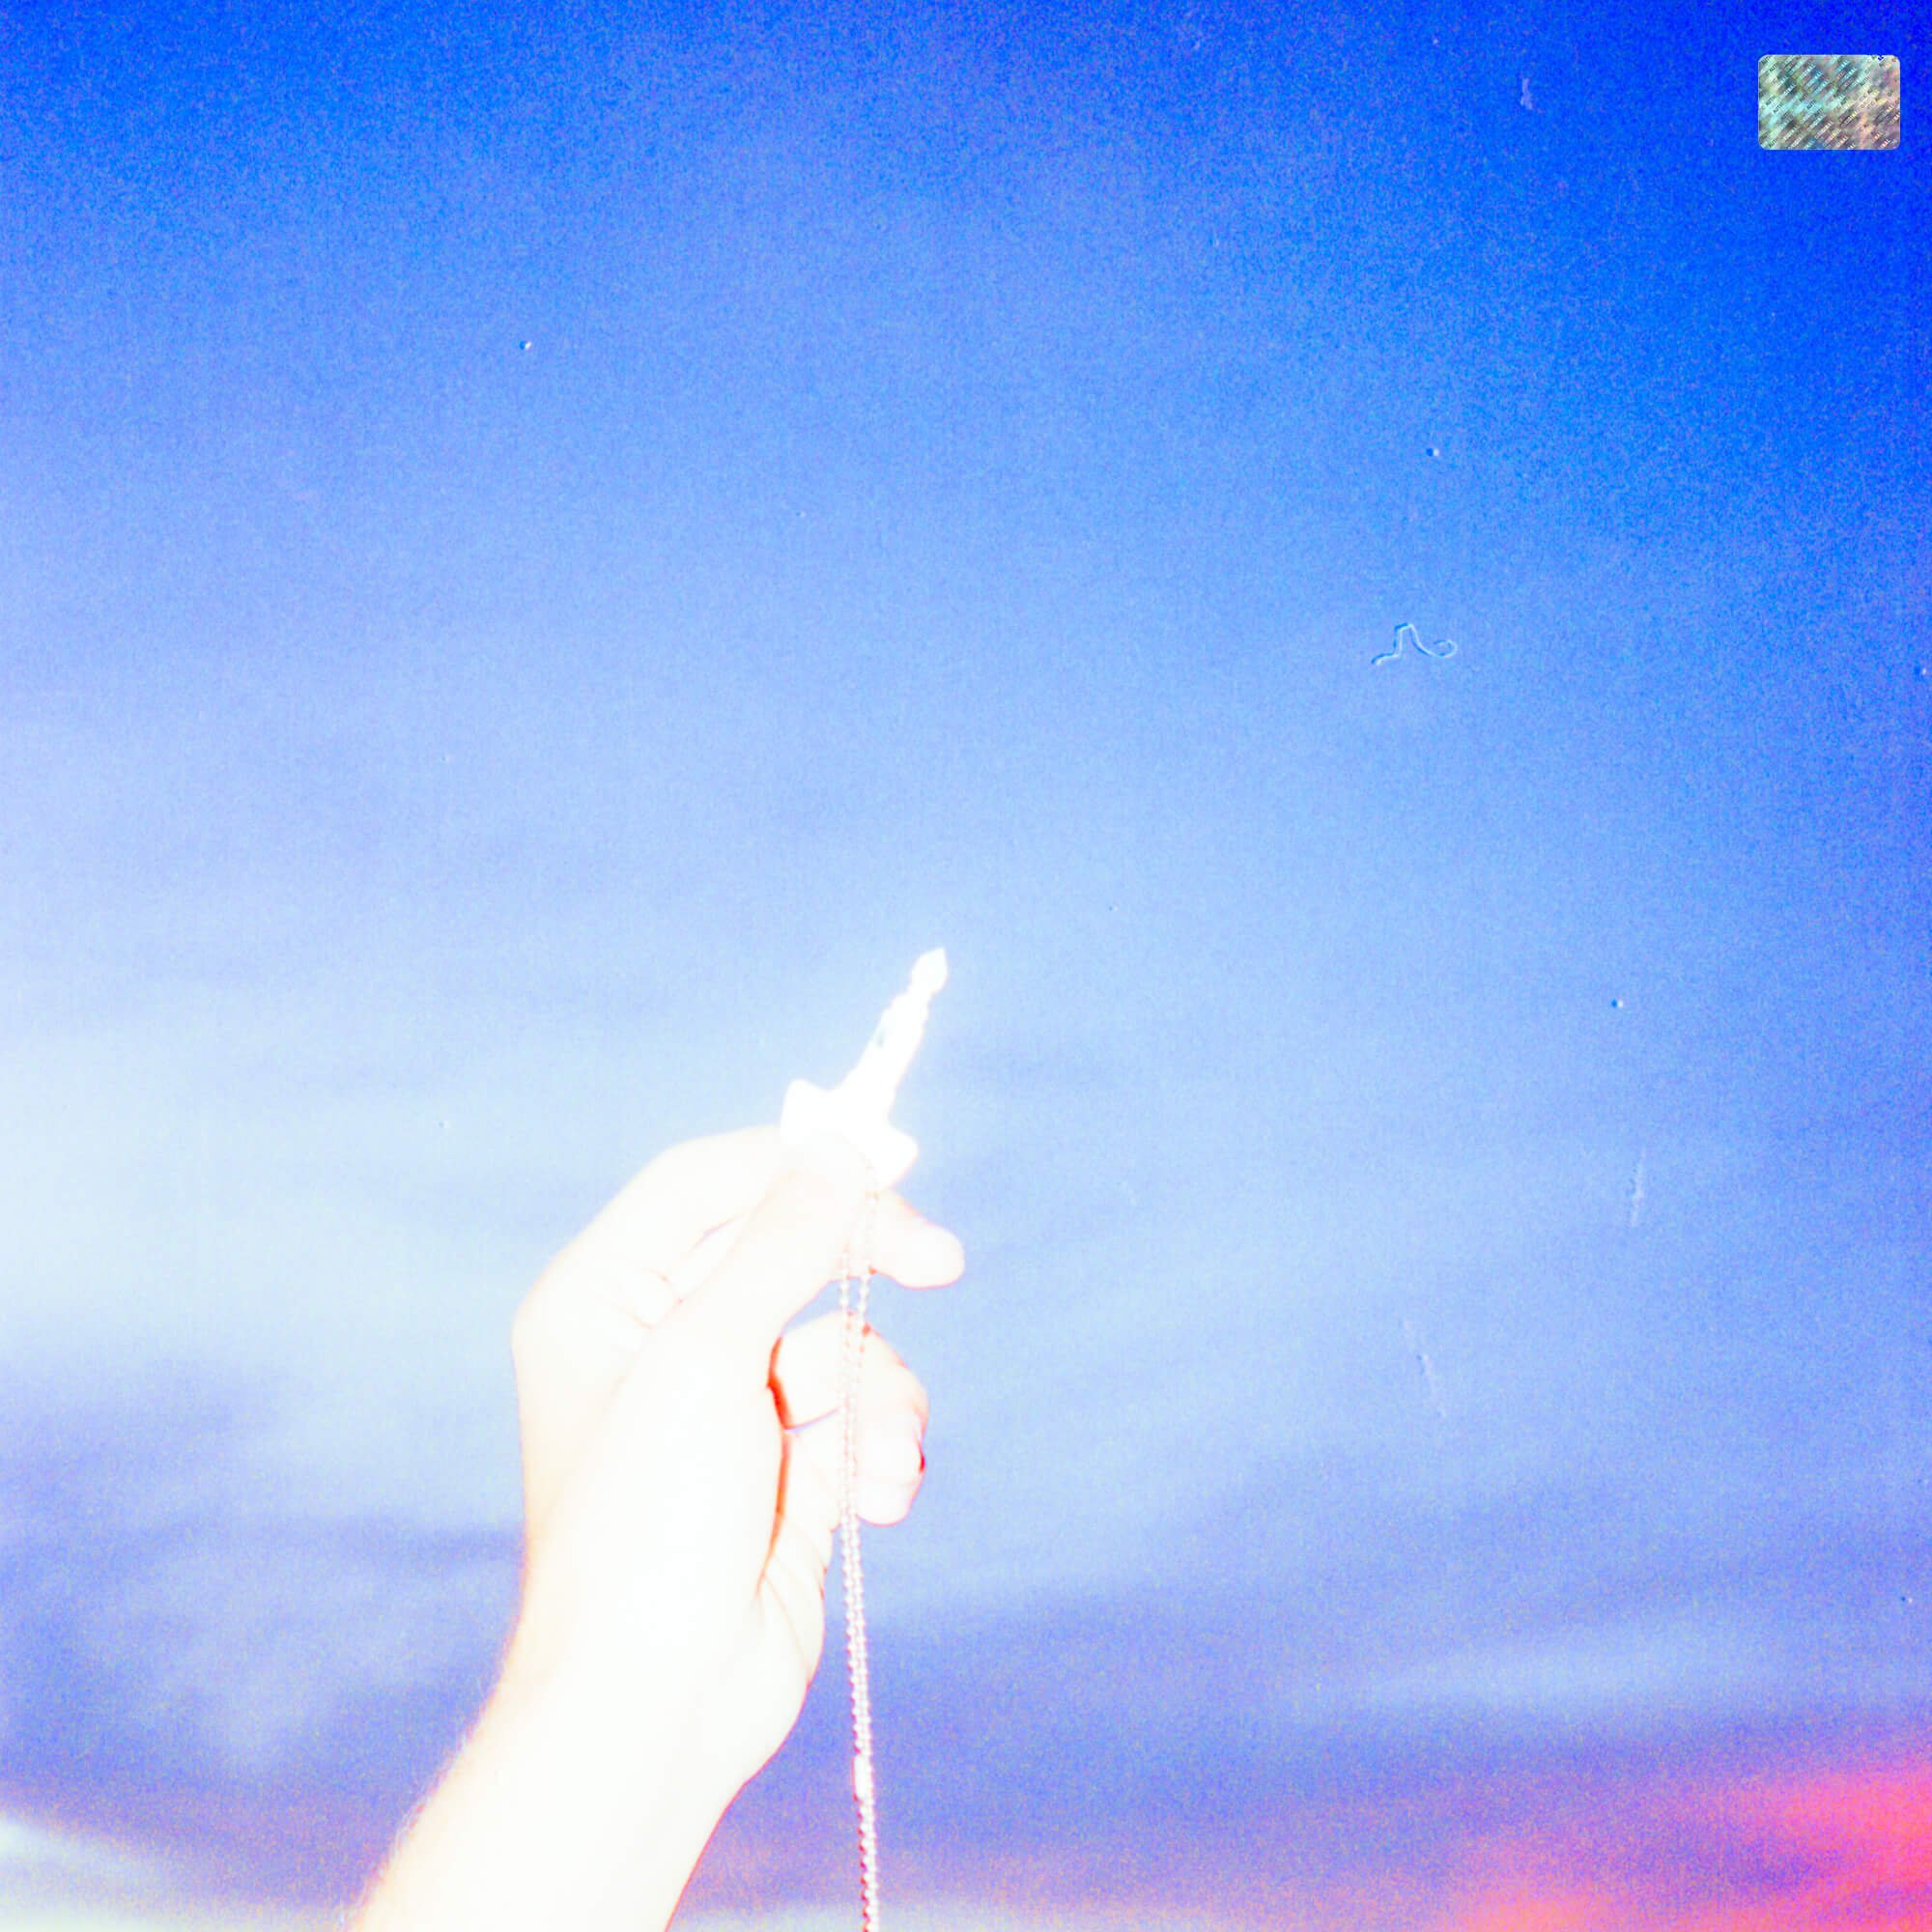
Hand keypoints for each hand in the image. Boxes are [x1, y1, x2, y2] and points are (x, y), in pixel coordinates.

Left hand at [503, 1124, 964, 1804]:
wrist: (660, 1705)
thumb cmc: (647, 1528)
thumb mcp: (706, 1360)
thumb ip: (779, 1244)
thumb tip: (840, 1148)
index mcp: (604, 1300)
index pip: (705, 1184)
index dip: (795, 1161)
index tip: (889, 1161)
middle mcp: (659, 1341)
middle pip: (784, 1248)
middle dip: (862, 1265)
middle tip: (940, 1262)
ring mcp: (725, 1407)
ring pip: (839, 1338)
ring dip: (877, 1394)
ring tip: (875, 1462)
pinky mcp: (784, 1469)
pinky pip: (858, 1414)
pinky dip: (880, 1450)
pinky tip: (874, 1504)